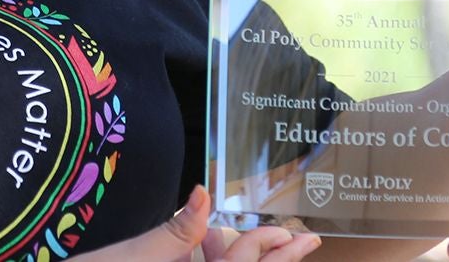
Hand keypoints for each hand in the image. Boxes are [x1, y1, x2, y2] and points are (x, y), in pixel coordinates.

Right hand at [88, 186, 320, 261]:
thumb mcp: (141, 252)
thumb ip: (178, 227)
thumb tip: (202, 193)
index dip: (267, 247)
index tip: (287, 230)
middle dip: (277, 261)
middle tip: (306, 242)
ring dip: (242, 257)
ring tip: (266, 241)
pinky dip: (215, 260)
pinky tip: (213, 245)